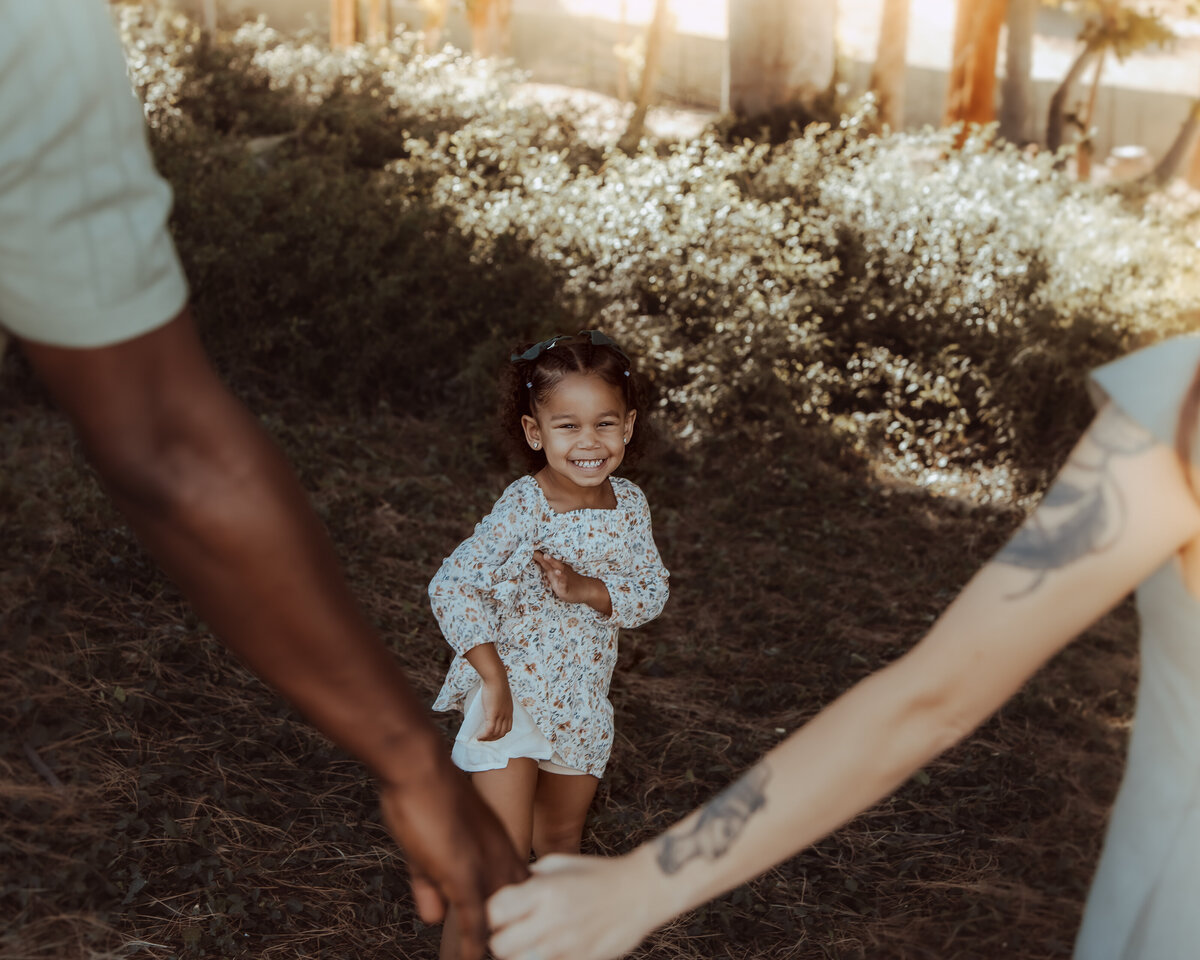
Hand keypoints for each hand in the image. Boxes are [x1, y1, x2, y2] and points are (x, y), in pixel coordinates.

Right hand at [379, 743, 527, 959]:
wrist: (419, 766)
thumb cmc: (423, 798)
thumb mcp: (427, 851)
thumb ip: (432, 886)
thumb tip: (433, 918)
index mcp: (499, 845)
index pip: (521, 888)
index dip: (523, 914)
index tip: (525, 936)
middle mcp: (500, 856)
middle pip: (522, 905)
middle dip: (521, 931)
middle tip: (522, 951)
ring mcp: (484, 865)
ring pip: (502, 916)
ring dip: (501, 942)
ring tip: (506, 958)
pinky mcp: (463, 873)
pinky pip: (475, 918)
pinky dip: (475, 945)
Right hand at [477, 676, 513, 741]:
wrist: (496, 678)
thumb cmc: (496, 683)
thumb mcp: (499, 694)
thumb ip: (497, 701)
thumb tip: (489, 702)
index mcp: (509, 711)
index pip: (507, 728)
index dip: (500, 733)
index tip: (491, 734)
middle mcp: (507, 715)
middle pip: (502, 733)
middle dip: (493, 738)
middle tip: (484, 739)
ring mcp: (501, 715)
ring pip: (495, 733)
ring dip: (487, 739)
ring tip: (479, 739)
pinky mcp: (493, 714)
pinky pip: (489, 730)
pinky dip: (484, 736)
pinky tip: (478, 737)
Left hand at [488, 853, 659, 959]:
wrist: (642, 891)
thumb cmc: (599, 874)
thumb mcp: (561, 864)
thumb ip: (531, 878)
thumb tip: (505, 890)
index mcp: (545, 891)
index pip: (495, 912)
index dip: (496, 912)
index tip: (506, 910)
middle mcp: (553, 920)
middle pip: (500, 945)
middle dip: (503, 938)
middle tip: (516, 930)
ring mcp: (567, 946)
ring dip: (522, 954)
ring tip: (534, 941)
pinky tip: (554, 948)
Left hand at [533, 551, 609, 615]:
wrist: (585, 589)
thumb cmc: (568, 581)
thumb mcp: (555, 574)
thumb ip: (545, 566)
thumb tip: (534, 559)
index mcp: (555, 568)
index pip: (544, 560)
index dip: (536, 554)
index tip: (526, 546)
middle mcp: (559, 570)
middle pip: (550, 561)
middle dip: (541, 554)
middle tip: (534, 547)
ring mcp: (563, 578)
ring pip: (557, 568)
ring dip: (552, 562)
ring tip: (546, 556)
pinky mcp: (566, 587)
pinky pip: (563, 581)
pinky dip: (560, 576)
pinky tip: (557, 572)